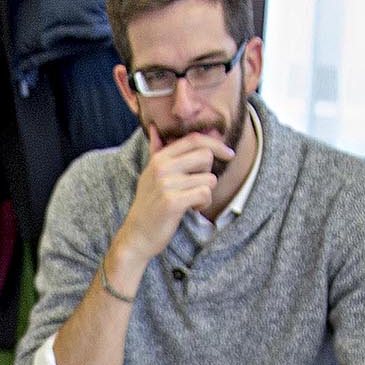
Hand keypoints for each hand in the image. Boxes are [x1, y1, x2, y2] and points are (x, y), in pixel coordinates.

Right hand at [115, 132, 233, 264]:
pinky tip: (192, 209)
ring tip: (192, 202)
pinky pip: (205, 194)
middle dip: (208, 173)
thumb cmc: (149, 206)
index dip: (215, 143)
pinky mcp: (172, 202)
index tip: (228, 154)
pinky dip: (203, 204)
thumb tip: (155, 128)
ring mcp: (166, 184)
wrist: (136, 236)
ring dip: (206, 193)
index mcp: (159, 158)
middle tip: (197, 187)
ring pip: (209, 178)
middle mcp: (162, 167)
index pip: (194, 139)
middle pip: (206, 155)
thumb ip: (156, 150)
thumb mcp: (149, 175)